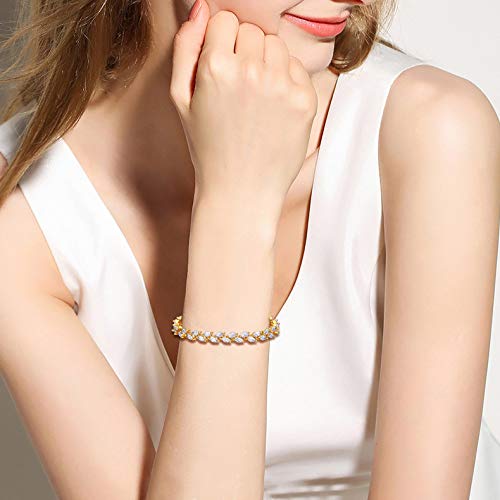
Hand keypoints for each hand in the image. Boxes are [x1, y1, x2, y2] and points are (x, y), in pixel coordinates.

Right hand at [170, 0, 317, 205]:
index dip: (220, 43)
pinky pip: (296, 68)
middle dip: (244, 51)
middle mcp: (252, 71)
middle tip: (237, 88)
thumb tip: (202, 8)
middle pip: (252, 30)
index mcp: (216, 67)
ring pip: (276, 45)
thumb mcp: (181, 99)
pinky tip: (272, 108)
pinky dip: (285, 80)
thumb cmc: (208, 147)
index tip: (221, 66)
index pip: (225, 19)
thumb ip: (186, 47)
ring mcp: (282, 86)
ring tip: (255, 97)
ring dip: (266, 62)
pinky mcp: (305, 101)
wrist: (241, 191)